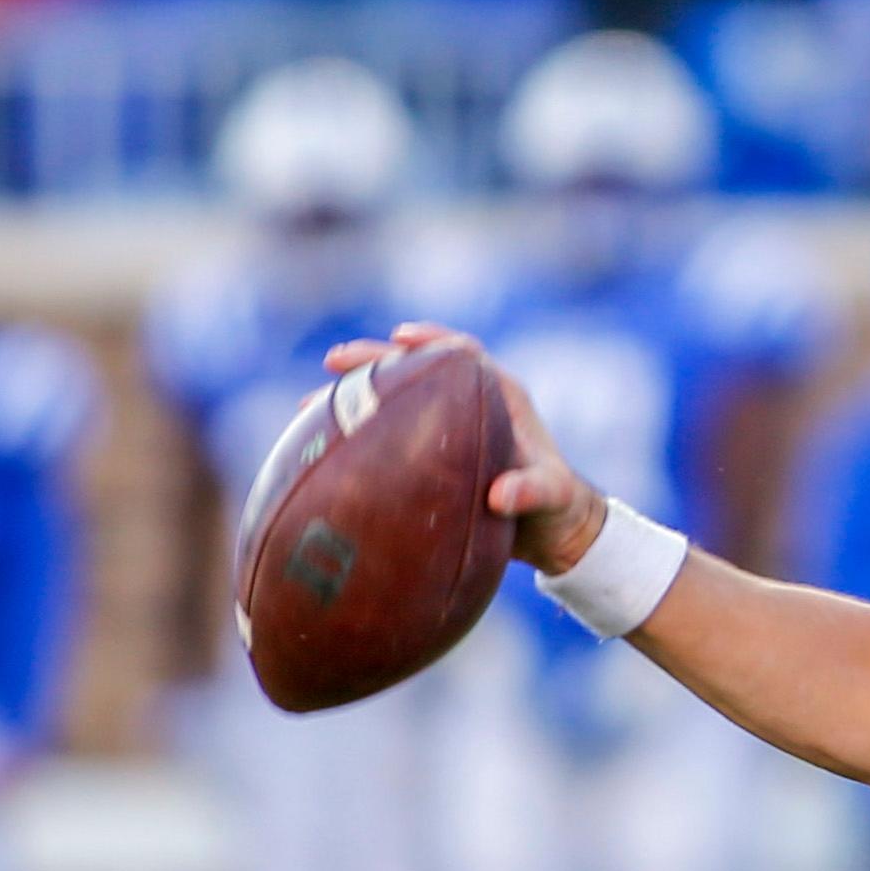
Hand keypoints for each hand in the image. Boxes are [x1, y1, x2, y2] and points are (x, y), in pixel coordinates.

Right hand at [323, 323, 605, 574]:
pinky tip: (321, 447)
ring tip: (311, 403)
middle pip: (416, 369)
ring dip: (356, 397)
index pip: (462, 354)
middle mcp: (470, 403)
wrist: (553, 532)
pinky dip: (359, 435)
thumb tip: (501, 495)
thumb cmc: (559, 507)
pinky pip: (389, 434)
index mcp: (502, 396)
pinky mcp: (430, 452)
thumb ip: (532, 491)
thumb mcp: (552, 498)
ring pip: (394, 399)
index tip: (402, 337)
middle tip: (334, 361)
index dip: (432, 340)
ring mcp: (446, 427)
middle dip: (375, 360)